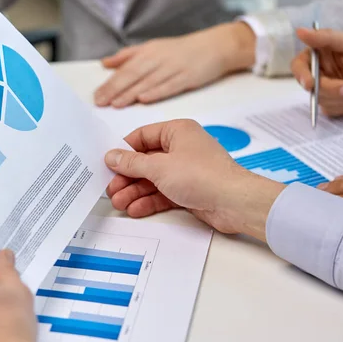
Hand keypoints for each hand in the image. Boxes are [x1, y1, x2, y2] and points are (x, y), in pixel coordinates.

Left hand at [94, 23, 255, 107]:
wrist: (215, 46)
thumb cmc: (181, 50)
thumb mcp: (152, 47)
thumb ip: (128, 56)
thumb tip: (105, 63)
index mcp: (148, 51)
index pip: (125, 68)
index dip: (110, 82)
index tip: (96, 96)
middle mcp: (158, 58)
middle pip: (133, 74)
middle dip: (115, 89)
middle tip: (101, 102)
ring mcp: (173, 67)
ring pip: (148, 81)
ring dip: (131, 93)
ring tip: (116, 104)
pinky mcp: (187, 77)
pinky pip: (169, 85)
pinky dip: (156, 92)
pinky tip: (144, 99)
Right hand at [104, 120, 284, 240]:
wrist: (234, 203)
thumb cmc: (201, 175)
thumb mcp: (159, 167)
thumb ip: (132, 163)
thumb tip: (112, 156)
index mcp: (177, 132)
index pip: (143, 136)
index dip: (124, 150)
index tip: (108, 163)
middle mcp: (181, 148)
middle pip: (145, 161)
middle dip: (127, 177)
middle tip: (110, 189)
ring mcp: (185, 170)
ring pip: (153, 179)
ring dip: (134, 191)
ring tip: (118, 203)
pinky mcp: (189, 190)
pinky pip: (163, 193)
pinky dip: (148, 200)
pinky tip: (134, 209)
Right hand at [291, 28, 342, 116]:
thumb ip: (326, 38)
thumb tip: (299, 31)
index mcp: (322, 54)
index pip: (299, 64)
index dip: (301, 74)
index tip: (310, 83)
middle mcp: (321, 71)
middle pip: (308, 83)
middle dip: (328, 88)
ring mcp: (326, 88)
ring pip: (318, 97)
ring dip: (339, 96)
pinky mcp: (333, 103)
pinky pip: (328, 108)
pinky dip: (342, 105)